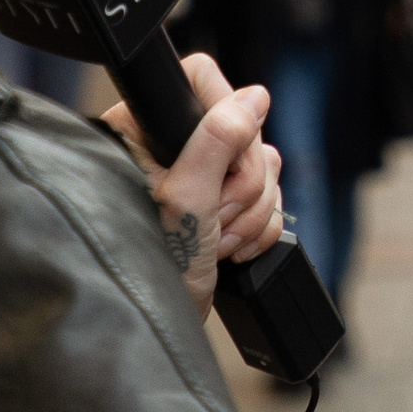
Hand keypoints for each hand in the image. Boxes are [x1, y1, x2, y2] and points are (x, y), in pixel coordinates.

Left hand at [105, 50, 282, 314]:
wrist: (157, 331)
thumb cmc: (148, 270)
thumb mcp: (186, 200)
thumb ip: (218, 140)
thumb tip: (254, 97)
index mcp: (143, 129)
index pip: (201, 80)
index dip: (224, 116)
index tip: (223, 160)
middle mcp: (171, 147)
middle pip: (243, 129)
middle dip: (241, 186)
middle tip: (214, 218)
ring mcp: (200, 179)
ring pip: (262, 166)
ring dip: (251, 213)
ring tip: (218, 243)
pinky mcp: (221, 207)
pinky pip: (269, 198)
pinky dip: (259, 229)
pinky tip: (231, 252)